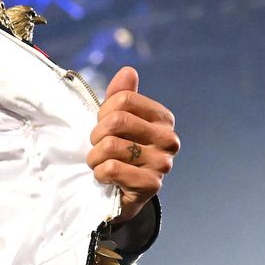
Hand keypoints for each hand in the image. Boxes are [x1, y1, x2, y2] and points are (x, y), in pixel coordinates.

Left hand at [86, 67, 178, 222]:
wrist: (120, 193)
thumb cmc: (118, 152)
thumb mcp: (117, 121)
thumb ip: (122, 95)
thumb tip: (128, 71)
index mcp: (162, 118)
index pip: (123, 98)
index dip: (103, 112)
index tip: (103, 125)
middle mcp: (168, 139)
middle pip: (116, 120)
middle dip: (96, 135)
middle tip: (98, 146)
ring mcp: (163, 163)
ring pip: (110, 145)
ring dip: (95, 157)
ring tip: (102, 163)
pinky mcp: (151, 185)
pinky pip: (111, 169)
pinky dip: (99, 174)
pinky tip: (107, 179)